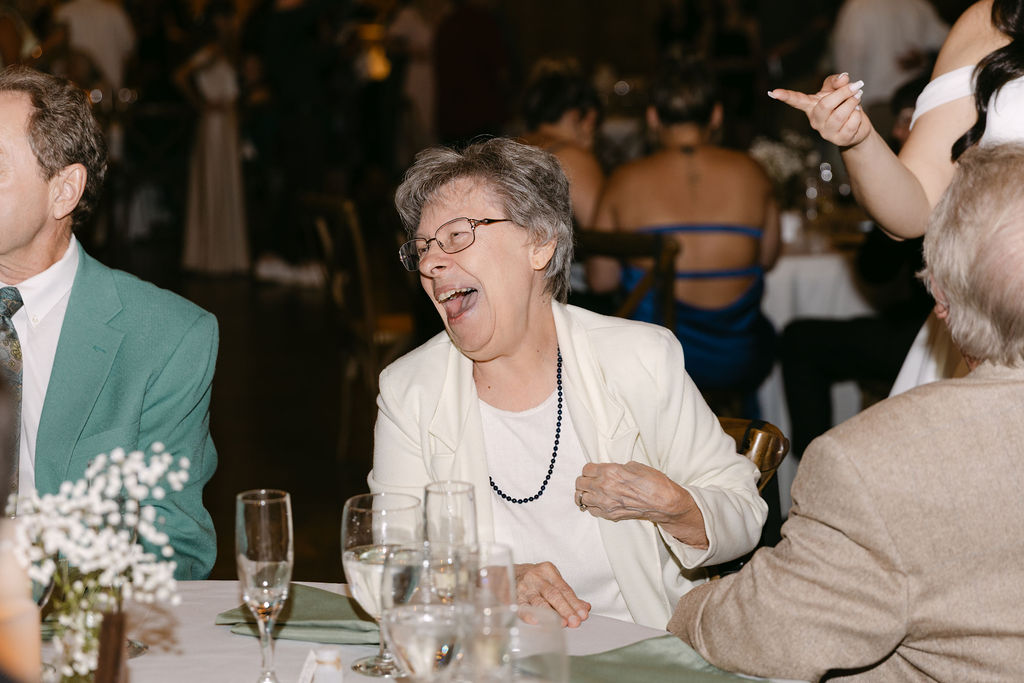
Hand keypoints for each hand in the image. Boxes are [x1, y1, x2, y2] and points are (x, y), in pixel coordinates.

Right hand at [514, 562, 590, 627]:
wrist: (508, 573)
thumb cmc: (534, 579)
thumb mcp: (551, 580)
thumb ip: (568, 595)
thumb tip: (585, 607)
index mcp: (547, 571)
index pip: (564, 589)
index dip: (574, 602)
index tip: (583, 614)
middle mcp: (535, 578)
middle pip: (553, 594)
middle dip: (565, 609)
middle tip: (574, 621)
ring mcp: (523, 588)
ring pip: (539, 601)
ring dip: (551, 614)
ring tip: (561, 624)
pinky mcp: (513, 598)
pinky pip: (521, 607)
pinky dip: (528, 614)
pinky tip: (536, 621)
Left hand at [575, 461, 707, 547]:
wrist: (665, 503)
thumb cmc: (654, 483)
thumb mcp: (635, 466)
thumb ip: (617, 467)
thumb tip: (609, 470)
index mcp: (610, 472)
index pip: (586, 469)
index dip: (590, 469)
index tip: (593, 470)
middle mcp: (604, 487)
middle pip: (580, 483)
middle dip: (584, 480)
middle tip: (590, 480)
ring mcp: (606, 503)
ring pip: (581, 498)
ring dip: (585, 494)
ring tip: (592, 492)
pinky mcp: (610, 515)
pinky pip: (591, 510)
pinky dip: (592, 506)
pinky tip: (599, 502)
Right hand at [768, 73, 873, 148]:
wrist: (857, 126)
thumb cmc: (843, 104)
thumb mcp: (838, 89)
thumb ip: (838, 81)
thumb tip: (844, 78)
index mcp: (812, 106)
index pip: (797, 101)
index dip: (786, 96)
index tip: (773, 92)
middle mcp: (815, 120)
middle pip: (826, 105)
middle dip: (844, 93)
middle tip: (856, 86)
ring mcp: (826, 132)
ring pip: (840, 114)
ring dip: (853, 103)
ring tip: (857, 99)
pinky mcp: (839, 140)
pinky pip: (851, 123)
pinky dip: (859, 115)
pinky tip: (857, 114)